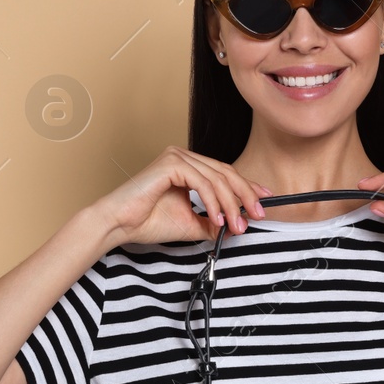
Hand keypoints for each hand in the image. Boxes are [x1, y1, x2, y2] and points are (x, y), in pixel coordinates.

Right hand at [98, 146, 271, 245]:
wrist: (120, 225)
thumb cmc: (147, 221)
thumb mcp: (190, 224)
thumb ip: (213, 222)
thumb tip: (236, 227)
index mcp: (187, 167)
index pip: (224, 173)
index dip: (247, 187)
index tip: (264, 201)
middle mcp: (183, 157)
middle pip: (225, 173)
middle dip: (245, 196)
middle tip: (257, 215)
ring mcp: (176, 157)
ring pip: (216, 179)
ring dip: (231, 204)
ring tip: (236, 225)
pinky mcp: (170, 163)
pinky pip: (202, 182)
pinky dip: (213, 201)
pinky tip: (218, 218)